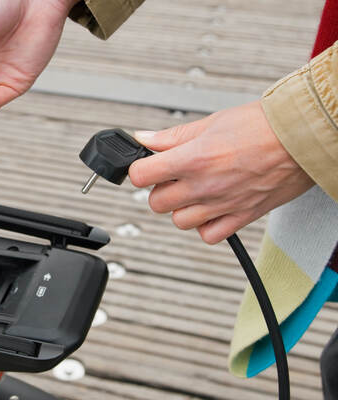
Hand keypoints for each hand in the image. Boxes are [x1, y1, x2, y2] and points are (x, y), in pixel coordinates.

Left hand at [129, 100, 314, 243]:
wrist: (303, 138)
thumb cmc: (263, 126)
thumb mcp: (211, 122)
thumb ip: (173, 136)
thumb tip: (145, 139)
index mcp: (194, 158)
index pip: (140, 175)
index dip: (139, 170)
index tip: (146, 166)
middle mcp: (204, 185)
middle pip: (156, 202)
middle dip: (160, 188)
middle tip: (174, 176)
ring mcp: (222, 204)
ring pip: (179, 221)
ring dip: (181, 207)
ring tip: (195, 190)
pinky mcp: (241, 217)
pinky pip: (208, 235)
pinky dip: (204, 226)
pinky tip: (210, 208)